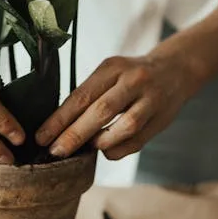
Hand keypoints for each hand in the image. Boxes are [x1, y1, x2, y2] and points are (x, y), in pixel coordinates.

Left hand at [35, 53, 201, 159]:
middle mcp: (133, 80)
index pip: (81, 95)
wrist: (176, 70)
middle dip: (74, 134)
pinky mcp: (162, 118)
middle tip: (54, 151)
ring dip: (100, 141)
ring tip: (83, 149)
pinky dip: (118, 149)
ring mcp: (151, 99)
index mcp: (112, 67)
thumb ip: (90, 94)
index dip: (59, 119)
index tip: (42, 136)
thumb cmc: (131, 75)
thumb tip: (59, 126)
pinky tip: (105, 150)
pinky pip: (138, 140)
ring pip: (124, 126)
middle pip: (101, 110)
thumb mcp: (110, 73)